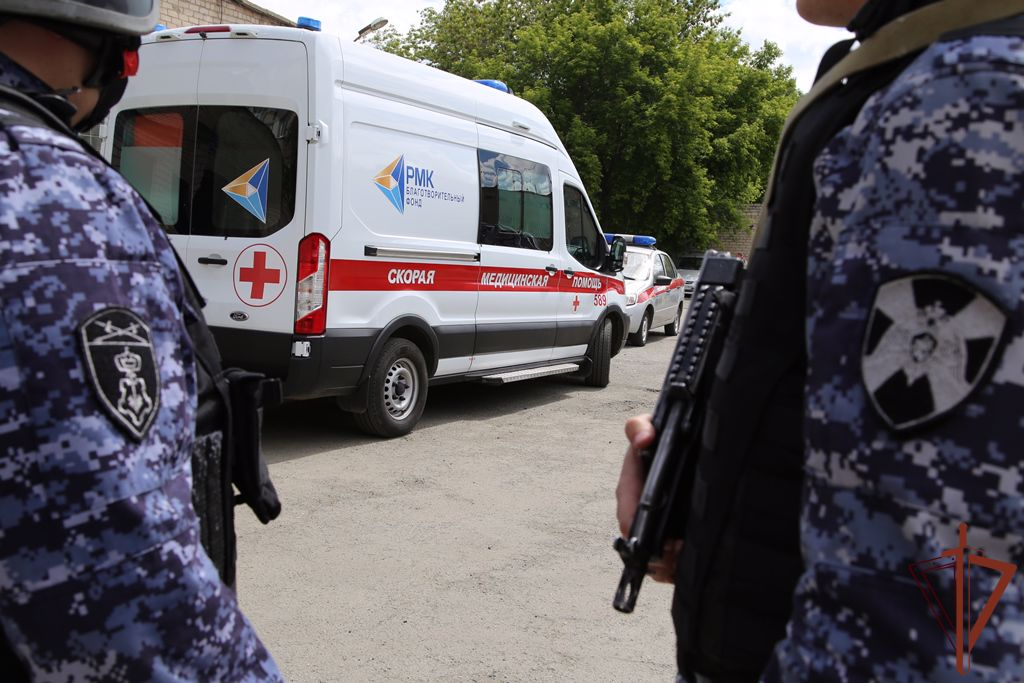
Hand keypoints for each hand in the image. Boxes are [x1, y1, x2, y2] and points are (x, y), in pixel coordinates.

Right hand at [615, 413, 683, 583]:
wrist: (683, 441)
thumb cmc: (662, 435)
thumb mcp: (648, 425)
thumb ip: (639, 427)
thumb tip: (643, 438)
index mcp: (630, 486)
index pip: (627, 518)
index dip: (639, 534)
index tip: (661, 540)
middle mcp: (639, 508)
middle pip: (640, 543)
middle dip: (656, 554)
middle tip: (678, 551)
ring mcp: (655, 522)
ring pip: (653, 556)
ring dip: (666, 564)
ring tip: (684, 559)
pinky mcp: (671, 532)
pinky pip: (667, 560)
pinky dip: (674, 569)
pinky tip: (686, 565)